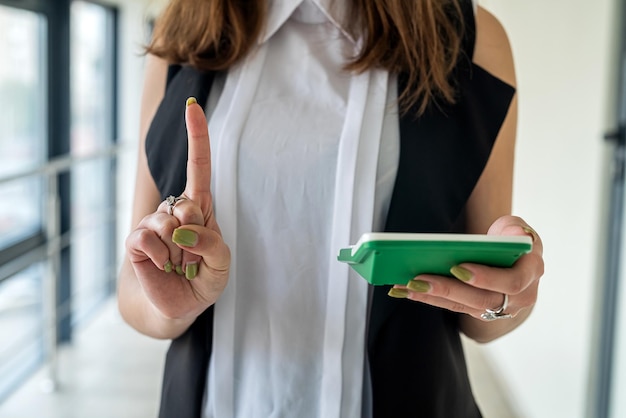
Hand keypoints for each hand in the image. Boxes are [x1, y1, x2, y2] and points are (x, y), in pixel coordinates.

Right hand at [125, 97, 229, 320]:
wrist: (179, 306)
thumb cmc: (204, 278)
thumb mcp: (221, 262)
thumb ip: (210, 243)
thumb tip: (181, 230)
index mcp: (201, 207)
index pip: (198, 166)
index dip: (197, 137)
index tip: (193, 107)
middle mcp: (176, 209)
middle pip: (188, 204)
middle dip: (196, 236)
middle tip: (193, 258)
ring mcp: (154, 222)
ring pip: (168, 223)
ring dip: (178, 252)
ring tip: (178, 264)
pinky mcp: (136, 240)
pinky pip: (147, 238)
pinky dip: (160, 257)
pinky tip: (161, 265)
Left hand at [389, 215, 543, 321]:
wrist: (517, 258)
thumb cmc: (513, 238)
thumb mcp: (517, 227)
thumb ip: (515, 228)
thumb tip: (516, 232)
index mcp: (532, 271)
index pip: (511, 281)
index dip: (485, 277)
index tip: (457, 268)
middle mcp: (520, 296)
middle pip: (482, 298)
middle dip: (447, 289)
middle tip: (417, 279)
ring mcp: (500, 307)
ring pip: (464, 306)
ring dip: (432, 296)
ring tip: (404, 285)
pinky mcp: (480, 310)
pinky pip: (454, 306)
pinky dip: (429, 298)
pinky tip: (405, 289)